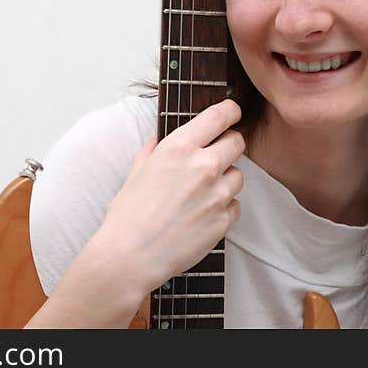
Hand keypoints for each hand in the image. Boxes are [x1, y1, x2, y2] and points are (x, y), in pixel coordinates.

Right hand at [96, 99, 245, 293]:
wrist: (130, 256)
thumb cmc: (128, 215)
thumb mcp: (136, 171)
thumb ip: (153, 150)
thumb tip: (159, 140)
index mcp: (179, 148)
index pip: (220, 116)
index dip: (230, 111)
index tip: (232, 112)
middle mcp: (203, 166)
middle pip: (237, 142)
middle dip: (228, 145)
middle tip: (214, 156)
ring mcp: (217, 194)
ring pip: (238, 175)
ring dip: (225, 180)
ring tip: (201, 193)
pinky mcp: (223, 220)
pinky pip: (235, 205)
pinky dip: (223, 207)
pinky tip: (202, 214)